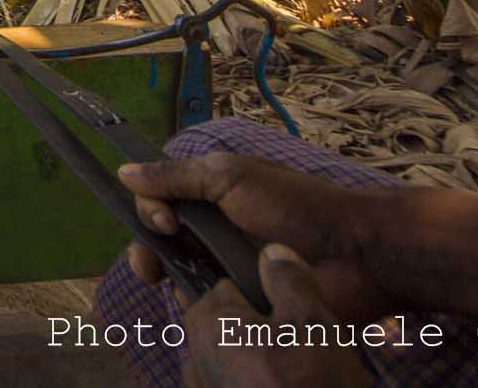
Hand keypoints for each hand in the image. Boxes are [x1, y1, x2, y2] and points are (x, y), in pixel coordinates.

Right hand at [119, 153, 389, 321]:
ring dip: (167, 276)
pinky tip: (198, 306)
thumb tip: (124, 171)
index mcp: (211, 195)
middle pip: (161, 241)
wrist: (354, 255)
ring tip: (168, 285)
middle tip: (149, 266)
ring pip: (178, 274)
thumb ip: (177, 176)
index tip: (165, 222)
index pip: (159, 201)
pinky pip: (206, 306)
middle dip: (146, 250)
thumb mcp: (232, 177)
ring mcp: (227, 269)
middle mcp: (215, 230)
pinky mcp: (243, 304)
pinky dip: (196, 305)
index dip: (150, 210)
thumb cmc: (296, 206)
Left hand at [181, 244, 375, 387]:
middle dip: (263, 331)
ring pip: (234, 359)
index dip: (264, 293)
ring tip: (302, 377)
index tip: (291, 311)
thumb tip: (272, 253)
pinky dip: (257, 384)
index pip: (227, 283)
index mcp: (208, 321)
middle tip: (304, 351)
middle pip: (230, 323)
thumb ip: (288, 280)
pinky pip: (235, 384)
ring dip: (261, 363)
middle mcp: (194, 356)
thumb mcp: (312, 323)